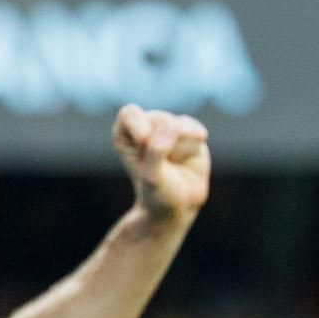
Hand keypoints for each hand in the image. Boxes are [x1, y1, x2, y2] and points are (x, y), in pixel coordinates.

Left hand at [112, 105, 210, 222]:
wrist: (179, 203)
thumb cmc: (157, 191)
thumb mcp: (151, 175)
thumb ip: (156, 150)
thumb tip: (173, 126)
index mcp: (124, 133)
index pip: (130, 114)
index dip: (140, 128)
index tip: (144, 146)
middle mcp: (144, 125)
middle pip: (157, 119)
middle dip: (163, 143)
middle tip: (162, 163)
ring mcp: (167, 126)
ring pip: (178, 123)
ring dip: (179, 146)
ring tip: (174, 161)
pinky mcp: (188, 130)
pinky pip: (194, 127)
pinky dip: (194, 142)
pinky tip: (190, 153)